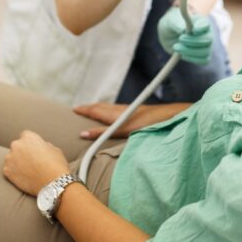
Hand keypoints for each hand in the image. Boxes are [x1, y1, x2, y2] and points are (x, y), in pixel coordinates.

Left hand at [3, 130, 70, 195]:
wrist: (53, 184)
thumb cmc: (56, 165)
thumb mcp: (54, 149)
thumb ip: (42, 145)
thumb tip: (39, 148)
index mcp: (29, 137)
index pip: (25, 135)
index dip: (31, 143)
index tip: (34, 149)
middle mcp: (17, 145)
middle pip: (17, 146)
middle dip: (23, 152)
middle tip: (31, 160)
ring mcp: (10, 158)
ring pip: (11, 158)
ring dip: (17, 162)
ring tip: (28, 170)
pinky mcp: (6, 171)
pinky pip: (9, 169)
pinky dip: (14, 172)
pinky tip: (24, 176)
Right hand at [73, 102, 191, 139]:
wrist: (168, 116)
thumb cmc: (146, 125)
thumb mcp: (122, 131)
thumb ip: (102, 134)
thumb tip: (83, 134)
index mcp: (114, 114)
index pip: (95, 110)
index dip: (84, 110)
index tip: (73, 109)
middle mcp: (120, 109)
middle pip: (101, 107)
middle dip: (89, 107)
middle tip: (79, 108)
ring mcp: (129, 109)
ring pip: (110, 107)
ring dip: (99, 108)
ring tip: (93, 110)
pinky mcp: (137, 110)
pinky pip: (118, 109)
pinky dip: (110, 110)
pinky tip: (115, 113)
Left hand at [157, 7, 213, 64]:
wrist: (169, 36)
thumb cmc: (171, 25)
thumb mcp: (170, 21)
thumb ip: (176, 23)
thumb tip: (183, 30)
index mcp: (200, 21)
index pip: (206, 24)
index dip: (201, 28)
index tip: (192, 30)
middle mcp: (206, 32)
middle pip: (208, 39)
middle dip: (193, 41)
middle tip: (180, 38)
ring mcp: (206, 45)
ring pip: (205, 51)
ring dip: (190, 51)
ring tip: (176, 47)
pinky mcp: (203, 55)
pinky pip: (203, 60)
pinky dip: (192, 59)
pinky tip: (182, 54)